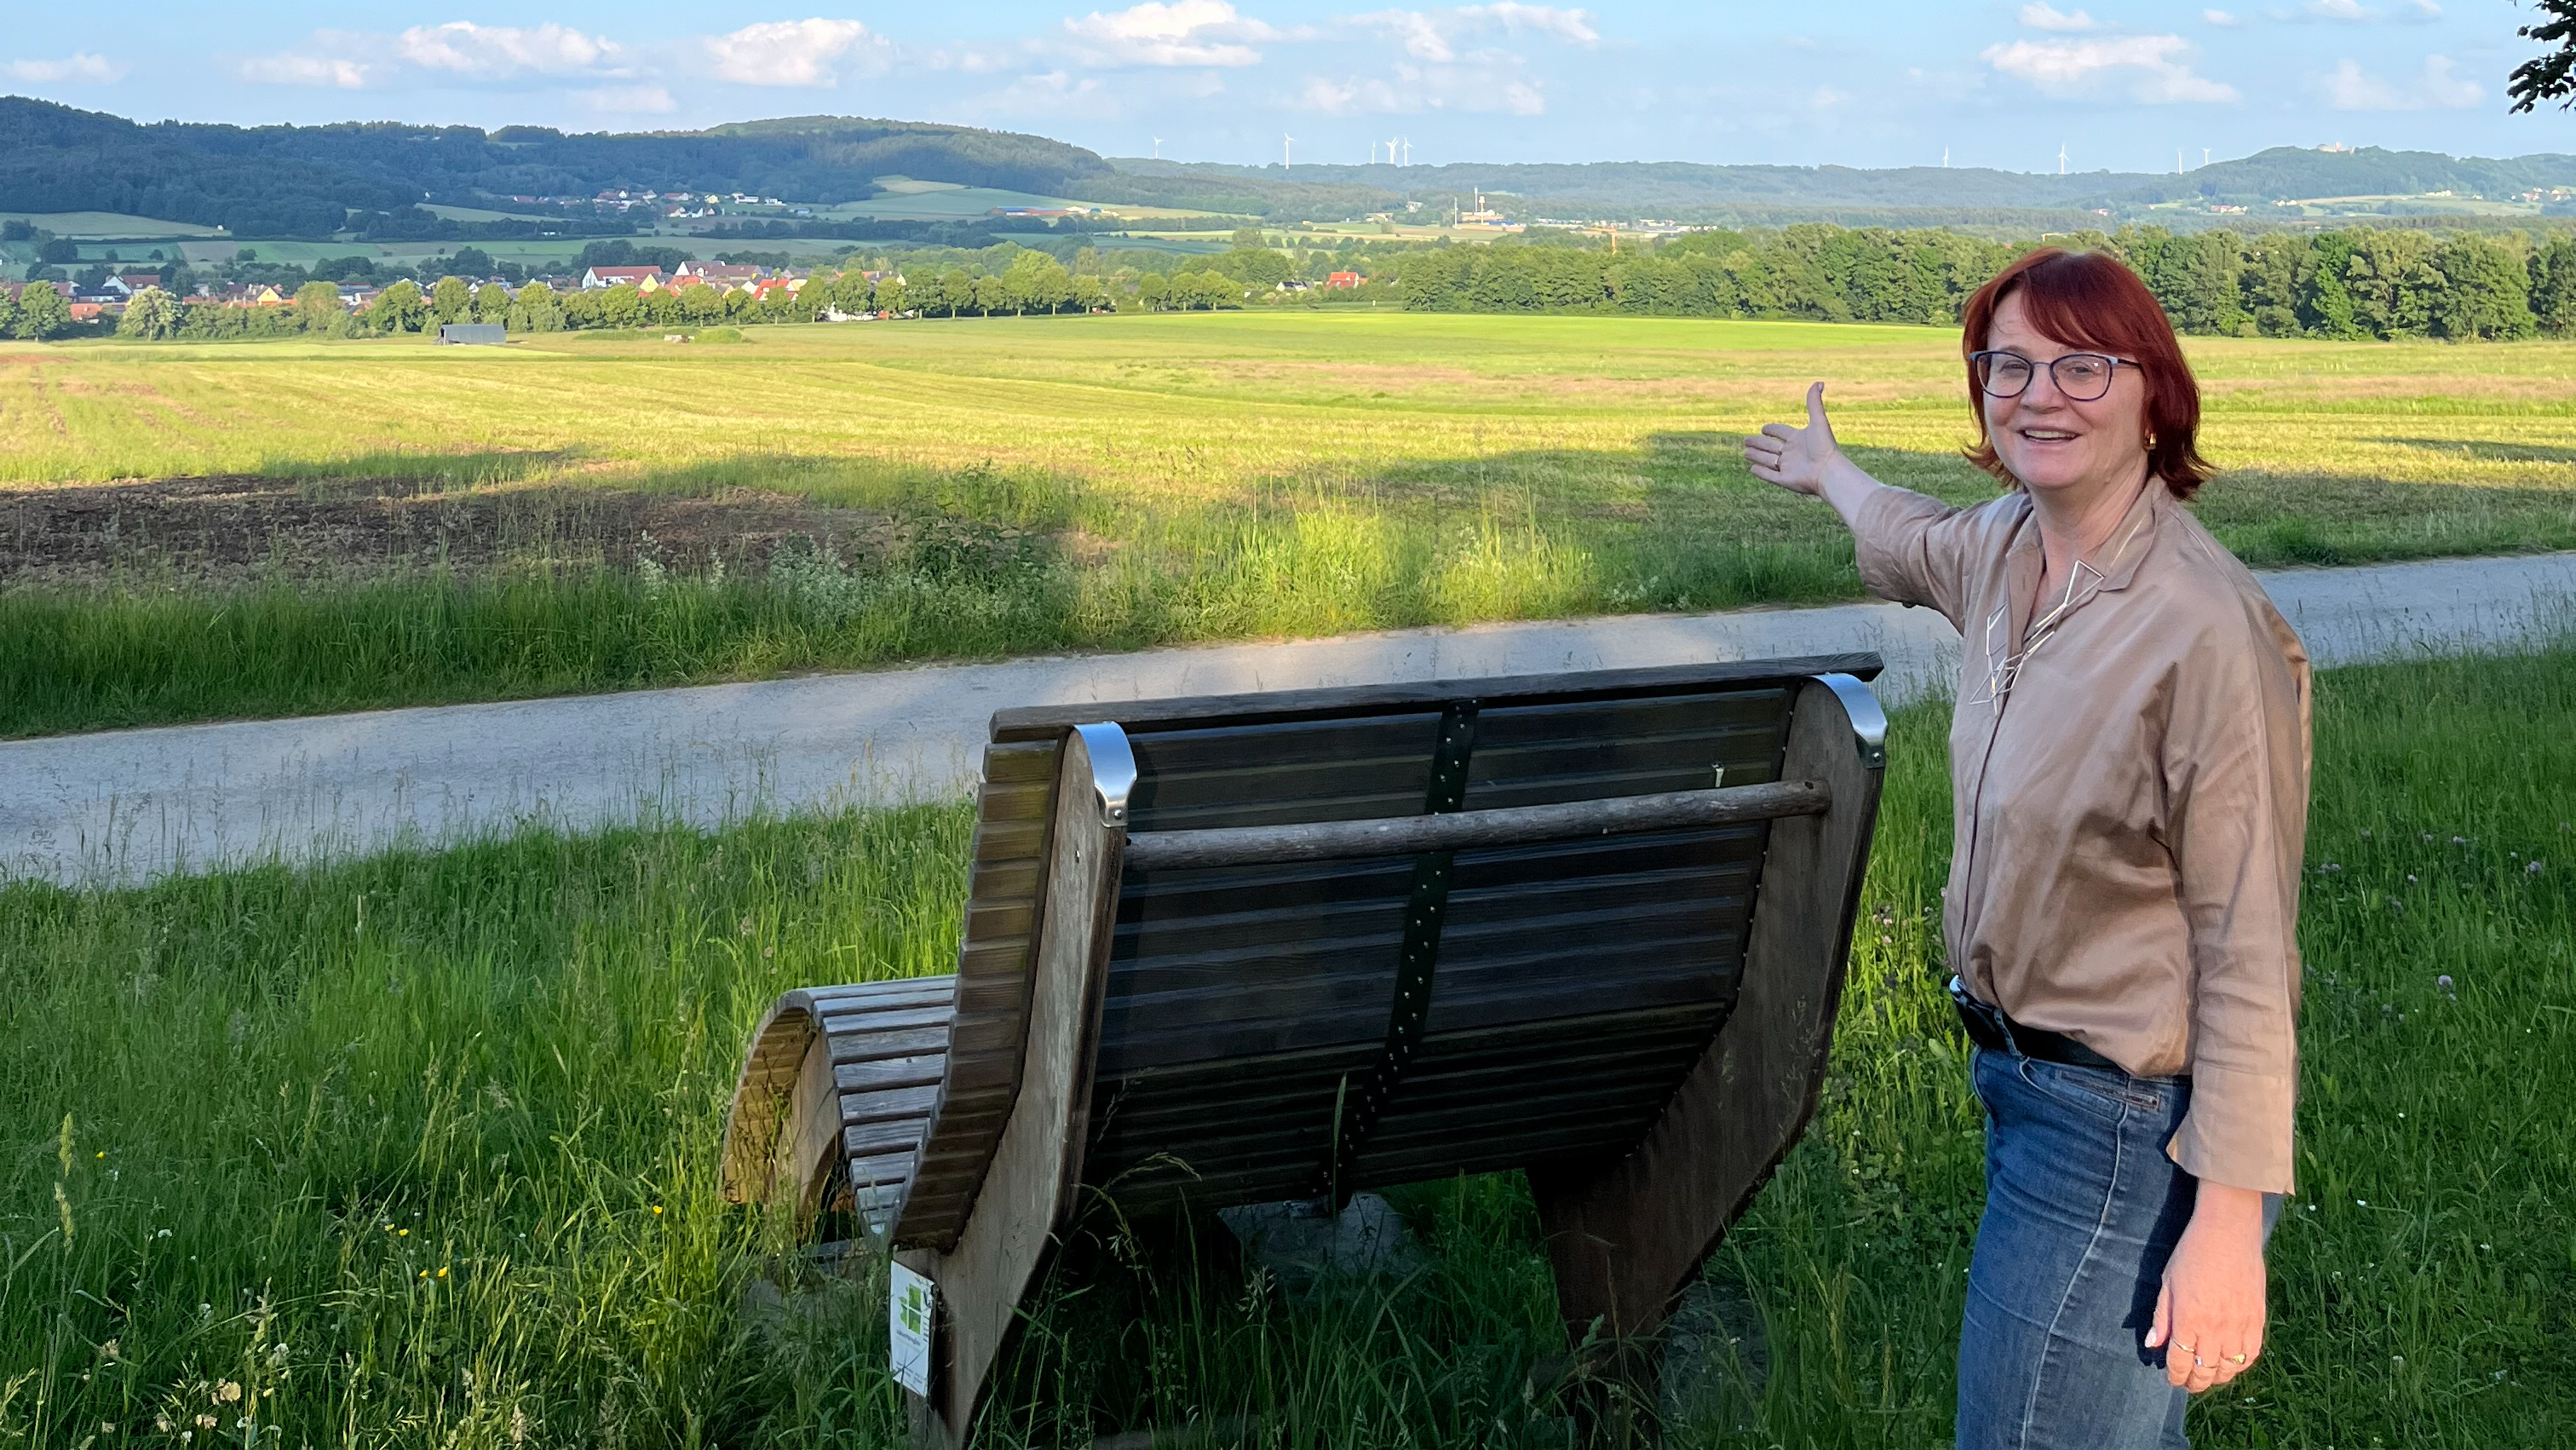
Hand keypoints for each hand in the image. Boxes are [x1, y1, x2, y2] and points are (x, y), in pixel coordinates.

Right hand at [1742, 381, 1843, 496]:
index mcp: (1798, 439)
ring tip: (1745, 453)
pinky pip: (1769, 475)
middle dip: (1758, 443)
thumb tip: (1819, 381)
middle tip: (1745, 440)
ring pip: (1767, 460)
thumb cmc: (1824, 446)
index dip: (1772, 429)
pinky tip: (1751, 468)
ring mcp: (1788, 467)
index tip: (1764, 428)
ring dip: (1756, 456)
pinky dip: (1760, 472)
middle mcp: (1792, 453)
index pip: (1781, 432)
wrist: (1828, 471)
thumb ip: (1814, 403)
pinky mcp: (1785, 480)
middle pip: (1771, 446)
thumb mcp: (1818, 421)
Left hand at [2143, 1182, 2267, 1393]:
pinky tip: (2231, 1362)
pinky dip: (2240, 1364)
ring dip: (2218, 1377)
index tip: (2172, 1379)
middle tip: (2189, 1382)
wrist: (2228, 1233)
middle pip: (2206, 1370)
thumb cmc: (2192, 1253)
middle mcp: (2215, 1328)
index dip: (2175, 1376)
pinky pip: (2251, 1354)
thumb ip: (2161, 1317)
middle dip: (2195, 1382)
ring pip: (2230, 1368)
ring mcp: (2240, 1325)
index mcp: (2188, 1320)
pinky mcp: (2258, 1319)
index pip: (2180, 1362)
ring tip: (2208, 1375)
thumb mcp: (2167, 1283)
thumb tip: (2154, 1344)